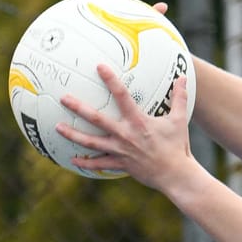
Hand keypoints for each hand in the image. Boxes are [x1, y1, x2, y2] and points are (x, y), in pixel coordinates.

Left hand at [58, 64, 195, 186]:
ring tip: (57, 127)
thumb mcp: (179, 120)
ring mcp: (120, 151)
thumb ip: (179, 97)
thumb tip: (184, 77)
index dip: (110, 80)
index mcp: (138, 121)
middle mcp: (125, 134)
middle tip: (63, 98)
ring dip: (73, 135)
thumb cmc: (177, 146)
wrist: (175, 174)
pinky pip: (99, 164)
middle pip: (96, 119)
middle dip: (78, 108)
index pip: (121, 96)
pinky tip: (73, 160)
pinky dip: (86, 162)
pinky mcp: (120, 164)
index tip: (99, 66)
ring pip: (91, 142)